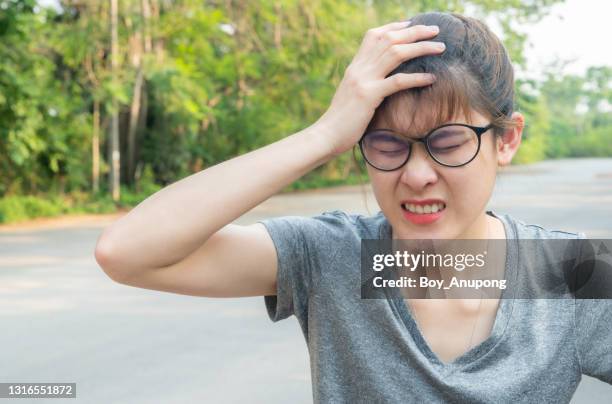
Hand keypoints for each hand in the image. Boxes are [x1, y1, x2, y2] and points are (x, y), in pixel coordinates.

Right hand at [313, 21, 444, 156]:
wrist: (326, 135)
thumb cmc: (341, 121)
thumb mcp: (351, 95)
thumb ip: (364, 83)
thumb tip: (380, 81)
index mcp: (354, 67)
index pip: (374, 36)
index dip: (395, 27)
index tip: (413, 25)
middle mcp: (358, 68)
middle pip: (390, 39)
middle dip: (415, 32)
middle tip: (435, 30)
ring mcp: (363, 80)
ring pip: (396, 53)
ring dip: (421, 48)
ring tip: (440, 48)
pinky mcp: (369, 96)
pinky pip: (397, 81)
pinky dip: (417, 77)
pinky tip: (431, 78)